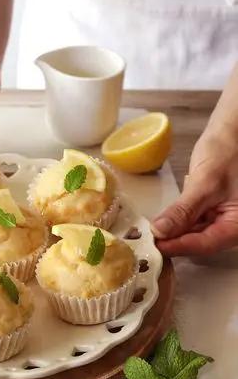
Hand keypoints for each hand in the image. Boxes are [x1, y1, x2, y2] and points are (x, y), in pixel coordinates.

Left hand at [152, 129, 237, 255]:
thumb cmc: (228, 152)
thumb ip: (183, 211)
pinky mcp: (214, 211)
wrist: (233, 132)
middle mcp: (234, 226)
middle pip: (201, 242)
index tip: (155, 245)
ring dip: (174, 233)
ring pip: (196, 234)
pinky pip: (195, 223)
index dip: (178, 246)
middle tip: (148, 241)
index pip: (206, 244)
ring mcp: (224, 218)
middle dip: (174, 241)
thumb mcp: (205, 182)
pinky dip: (179, 222)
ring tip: (151, 233)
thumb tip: (160, 232)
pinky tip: (163, 222)